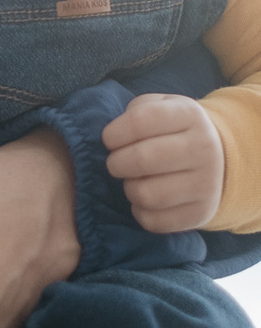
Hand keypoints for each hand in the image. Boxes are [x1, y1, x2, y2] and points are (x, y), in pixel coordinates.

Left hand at [103, 93, 223, 230]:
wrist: (217, 159)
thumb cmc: (172, 130)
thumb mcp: (159, 106)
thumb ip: (135, 113)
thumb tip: (111, 140)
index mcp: (189, 115)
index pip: (138, 122)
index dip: (113, 134)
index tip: (109, 140)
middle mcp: (203, 148)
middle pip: (141, 159)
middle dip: (116, 163)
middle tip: (116, 163)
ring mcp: (206, 183)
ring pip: (145, 195)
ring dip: (128, 188)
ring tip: (133, 180)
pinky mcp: (201, 213)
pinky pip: (153, 221)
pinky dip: (139, 211)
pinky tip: (145, 199)